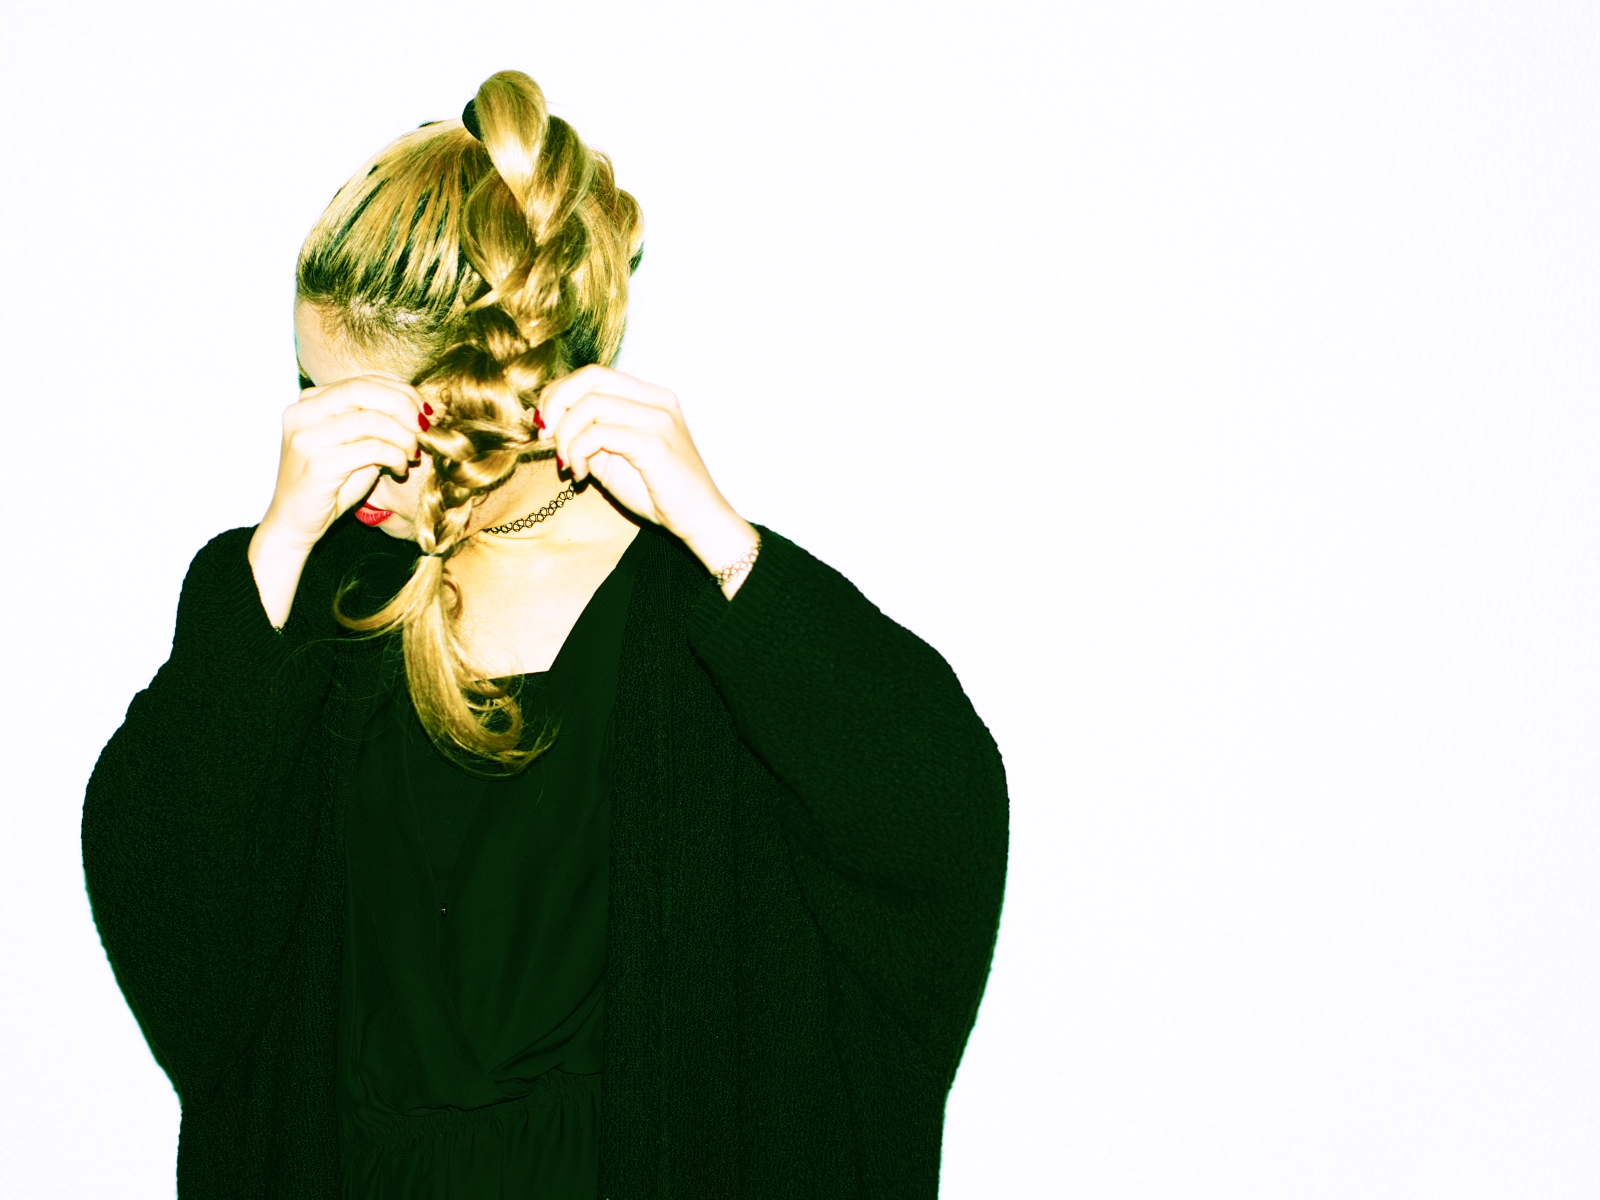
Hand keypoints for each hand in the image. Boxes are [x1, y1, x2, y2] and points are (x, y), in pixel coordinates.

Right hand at [258, 375, 423, 550]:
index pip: (362, 381)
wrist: (295, 522)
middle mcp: (302, 412)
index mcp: (309, 401)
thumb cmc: (330, 484)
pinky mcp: (318, 463)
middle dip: (403, 405)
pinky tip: (400, 469)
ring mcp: (307, 437)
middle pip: (363, 390)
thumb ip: (376, 422)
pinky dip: (396, 457)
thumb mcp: (355, 445)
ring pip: (372, 420)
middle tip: (424, 427)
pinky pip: (372, 449)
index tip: (424, 411)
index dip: (400, 392)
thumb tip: (419, 410)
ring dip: (403, 437)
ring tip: (412, 455)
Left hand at [538, 365, 759, 590]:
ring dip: (565, 436)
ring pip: (590, 405)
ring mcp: (658, 418)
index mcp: (650, 396)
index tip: (545, 426)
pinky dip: (577, 453)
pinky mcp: (654, 443)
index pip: (593, 374)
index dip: (559, 393)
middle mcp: (657, 399)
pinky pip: (598, 434)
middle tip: (546, 438)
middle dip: (556, 405)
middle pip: (590, 378)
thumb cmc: (657, 491)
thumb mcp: (613, 455)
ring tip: (568, 464)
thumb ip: (587, 432)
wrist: (698, 520)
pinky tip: (581, 475)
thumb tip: (544, 419)